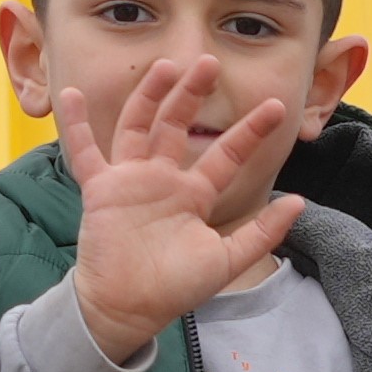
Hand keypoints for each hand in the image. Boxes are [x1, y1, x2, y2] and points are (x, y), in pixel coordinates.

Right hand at [55, 51, 301, 364]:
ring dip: (150, 95)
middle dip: (192, 93)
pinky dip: (76, 124)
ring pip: (139, 126)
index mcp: (193, 194)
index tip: (275, 107)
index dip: (251, 132)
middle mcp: (162, 179)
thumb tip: (299, 202)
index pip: (226, 154)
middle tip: (209, 62)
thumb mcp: (227, 261)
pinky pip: (85, 151)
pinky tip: (71, 93)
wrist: (129, 308)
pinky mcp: (101, 188)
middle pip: (178, 125)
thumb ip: (262, 233)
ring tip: (164, 66)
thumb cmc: (175, 288)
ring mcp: (130, 180)